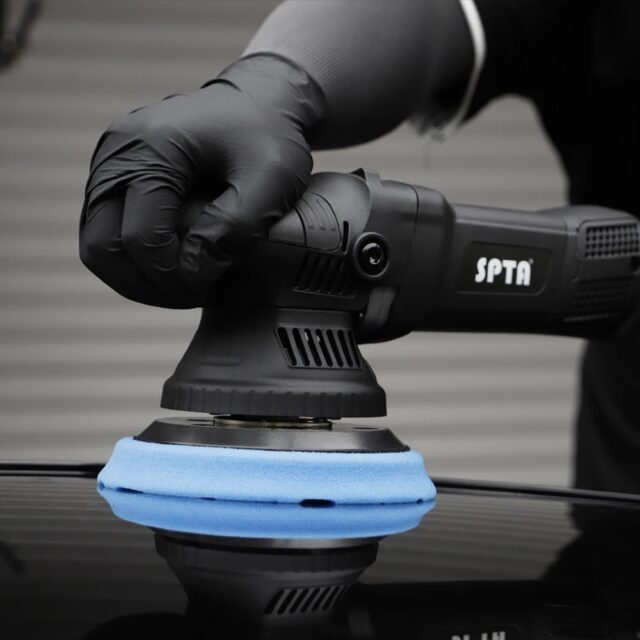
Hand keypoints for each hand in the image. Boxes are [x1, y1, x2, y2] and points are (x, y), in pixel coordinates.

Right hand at [80, 56, 322, 307]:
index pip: (141, 237)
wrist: (258, 105)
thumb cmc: (268, 137)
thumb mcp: (270, 179)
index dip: (175, 276)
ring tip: (186, 286)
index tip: (212, 285)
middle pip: (102, 249)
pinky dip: (136, 263)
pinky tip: (174, 268)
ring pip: (98, 249)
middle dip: (149, 286)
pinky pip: (106, 236)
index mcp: (150, 147)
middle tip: (195, 294)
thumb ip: (233, 226)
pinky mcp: (114, 181)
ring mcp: (109, 167)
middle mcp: (116, 154)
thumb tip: (191, 274)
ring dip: (138, 280)